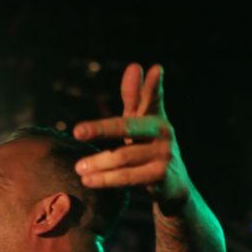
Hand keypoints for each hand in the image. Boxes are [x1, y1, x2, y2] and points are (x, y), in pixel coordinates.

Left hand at [73, 63, 190, 206]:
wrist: (174, 185)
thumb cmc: (151, 147)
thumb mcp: (143, 122)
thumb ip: (135, 97)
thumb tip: (134, 66)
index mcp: (157, 116)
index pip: (152, 98)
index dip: (152, 85)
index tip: (155, 69)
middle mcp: (163, 133)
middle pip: (127, 128)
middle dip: (100, 129)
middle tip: (77, 132)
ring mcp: (163, 155)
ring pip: (123, 157)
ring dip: (99, 163)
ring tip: (78, 168)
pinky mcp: (160, 177)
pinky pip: (128, 177)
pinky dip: (106, 180)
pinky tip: (89, 181)